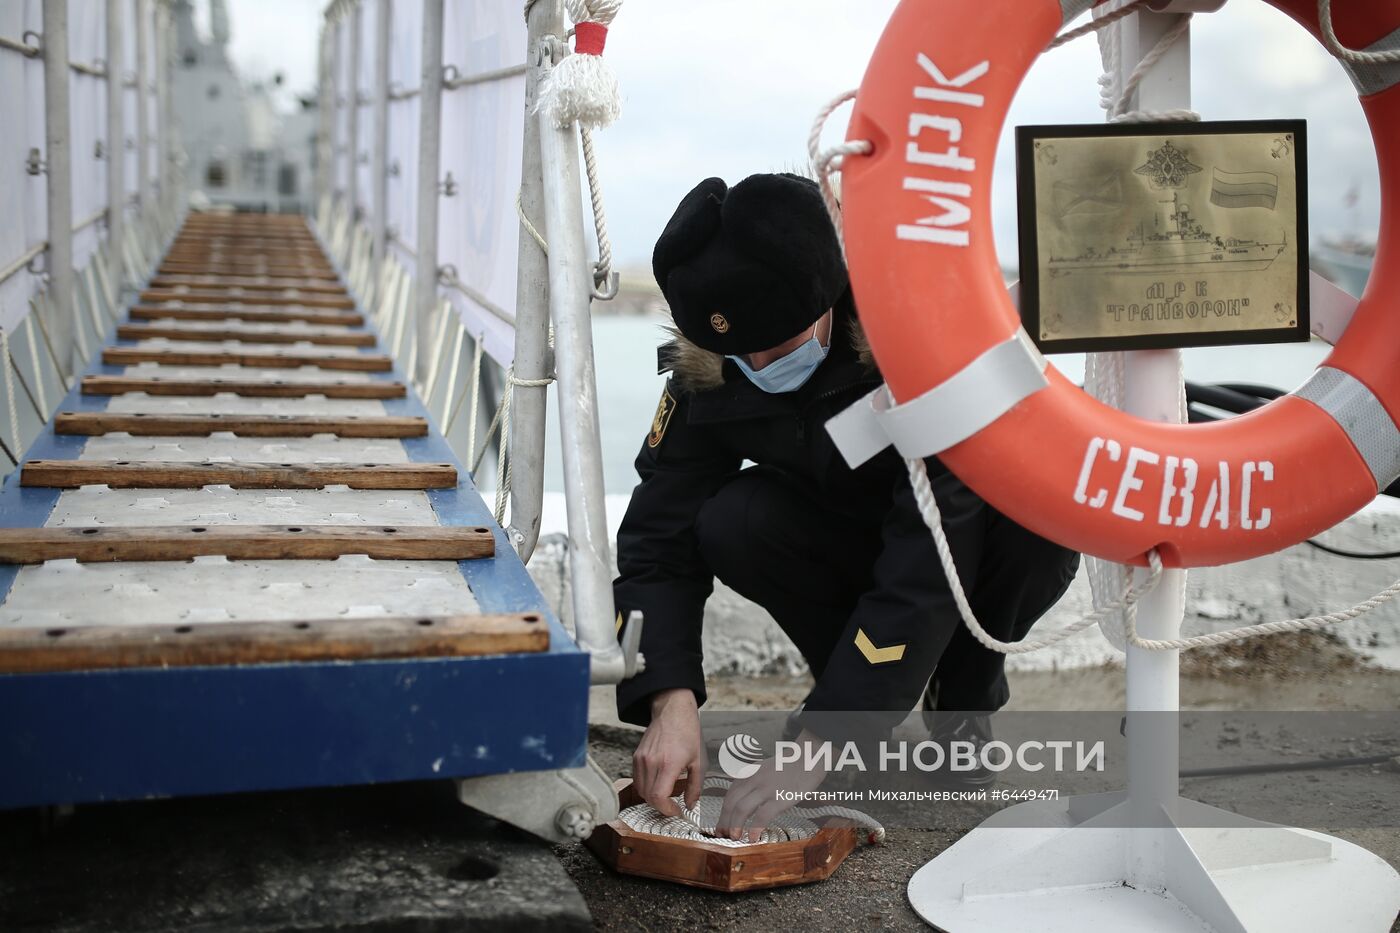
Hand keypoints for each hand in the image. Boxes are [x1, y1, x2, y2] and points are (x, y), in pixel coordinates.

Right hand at [632, 688, 706, 816]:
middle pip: (648, 797)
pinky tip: (658, 783)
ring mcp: (641, 759)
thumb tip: (691, 806)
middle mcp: (651, 762)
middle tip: (673, 806)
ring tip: (666, 795)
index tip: (676, 811)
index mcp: (668, 764)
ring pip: (641, 790)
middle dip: (661, 806)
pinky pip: (637, 780)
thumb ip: (695, 786)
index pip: (658, 797)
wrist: (672, 711)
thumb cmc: (688, 733)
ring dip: (652, 798)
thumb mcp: (699, 761)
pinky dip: (646, 787)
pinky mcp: (636, 756)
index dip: (666, 809)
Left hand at [716, 729, 829, 842]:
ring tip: (734, 838)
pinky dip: (755, 828)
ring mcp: (766, 789)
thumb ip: (753, 781)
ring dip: (734, 825)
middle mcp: (754, 780)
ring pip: (742, 808)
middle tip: (723, 835)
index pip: (730, 795)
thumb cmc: (789, 766)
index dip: (723, 812)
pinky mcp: (780, 798)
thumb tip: (744, 800)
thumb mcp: (765, 768)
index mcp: (749, 774)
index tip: (721, 825)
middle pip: (731, 802)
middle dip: (724, 821)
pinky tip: (753, 837)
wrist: (809, 757)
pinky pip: (762, 815)